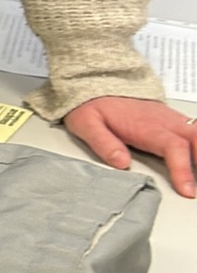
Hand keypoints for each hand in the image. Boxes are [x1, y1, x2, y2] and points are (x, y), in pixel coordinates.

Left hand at [64, 96, 196, 197]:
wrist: (98, 83)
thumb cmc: (94, 105)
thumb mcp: (86, 123)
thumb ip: (103, 143)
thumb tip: (122, 163)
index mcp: (146, 125)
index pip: (173, 146)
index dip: (182, 169)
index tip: (187, 189)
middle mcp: (164, 121)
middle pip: (196, 138)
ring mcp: (170, 119)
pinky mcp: (172, 120)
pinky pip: (195, 130)